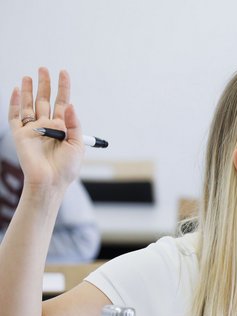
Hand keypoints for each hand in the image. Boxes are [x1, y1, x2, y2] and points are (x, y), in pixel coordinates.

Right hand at [8, 67, 83, 192]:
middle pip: (45, 100)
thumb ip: (74, 124)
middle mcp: (47, 126)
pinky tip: (17, 90)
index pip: (63, 103)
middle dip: (45, 85)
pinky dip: (15, 102)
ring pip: (29, 105)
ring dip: (29, 90)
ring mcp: (33, 129)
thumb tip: (70, 105)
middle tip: (44, 69)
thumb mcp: (77, 144)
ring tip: (30, 76)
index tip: (63, 73)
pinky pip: (15, 116)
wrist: (51, 181)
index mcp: (63, 128)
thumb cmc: (66, 167)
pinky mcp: (20, 135)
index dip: (63, 88)